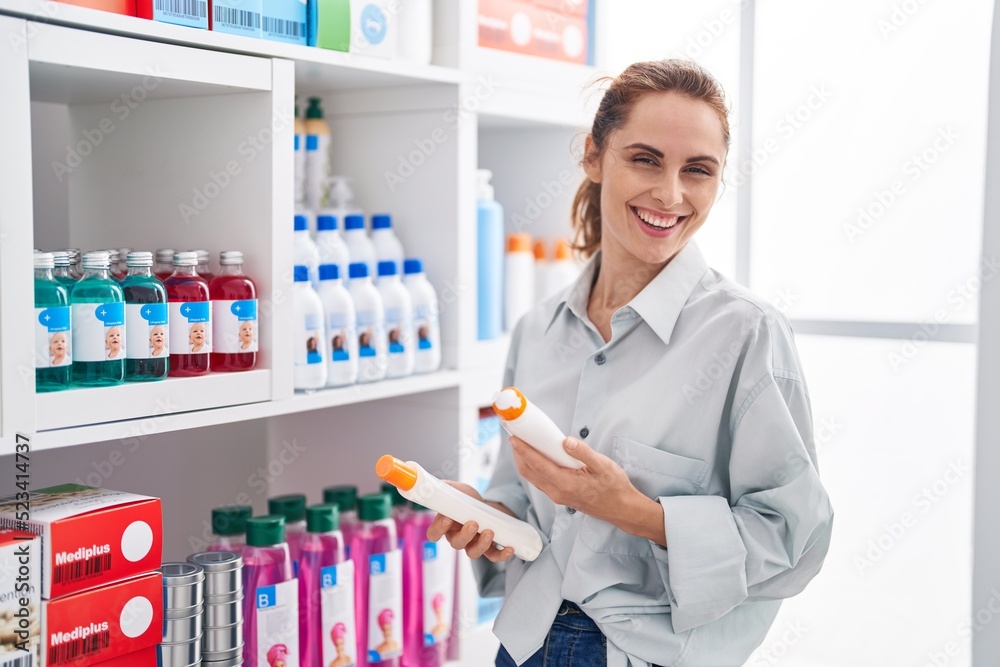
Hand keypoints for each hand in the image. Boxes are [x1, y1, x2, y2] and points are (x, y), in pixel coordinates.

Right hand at [425, 481, 515, 562]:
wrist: (484, 505)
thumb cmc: (465, 498)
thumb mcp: (455, 489)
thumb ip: (444, 487)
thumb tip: (433, 485)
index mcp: (445, 526)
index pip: (434, 534)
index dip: (438, 530)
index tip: (446, 518)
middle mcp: (457, 538)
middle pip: (456, 544)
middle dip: (465, 535)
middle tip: (473, 523)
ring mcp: (472, 544)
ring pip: (473, 553)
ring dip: (481, 545)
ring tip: (489, 532)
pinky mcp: (488, 547)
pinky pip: (493, 556)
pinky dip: (501, 555)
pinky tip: (509, 548)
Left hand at [510, 435, 666, 545]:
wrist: (621, 509)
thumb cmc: (614, 487)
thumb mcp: (604, 466)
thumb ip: (583, 453)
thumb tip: (565, 441)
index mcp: (566, 483)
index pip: (538, 465)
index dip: (523, 450)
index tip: (514, 437)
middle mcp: (557, 492)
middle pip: (529, 472)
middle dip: (518, 454)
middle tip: (515, 436)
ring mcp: (558, 496)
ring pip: (533, 478)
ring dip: (524, 461)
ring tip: (522, 444)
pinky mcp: (560, 496)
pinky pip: (540, 481)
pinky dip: (534, 468)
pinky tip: (537, 457)